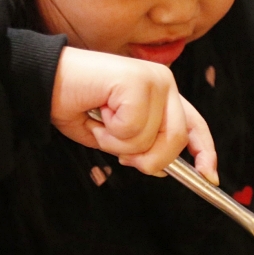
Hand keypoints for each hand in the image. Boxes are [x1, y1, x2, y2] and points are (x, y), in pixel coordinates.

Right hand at [50, 47, 217, 181]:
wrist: (44, 82)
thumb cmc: (75, 103)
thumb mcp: (115, 135)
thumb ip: (143, 148)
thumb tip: (162, 168)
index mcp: (162, 93)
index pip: (194, 125)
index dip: (204, 151)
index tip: (209, 175)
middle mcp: (164, 81)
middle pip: (176, 139)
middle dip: (146, 157)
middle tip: (116, 146)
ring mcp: (154, 78)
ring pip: (151, 139)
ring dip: (118, 142)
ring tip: (101, 119)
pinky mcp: (138, 81)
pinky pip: (132, 129)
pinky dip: (109, 132)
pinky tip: (97, 110)